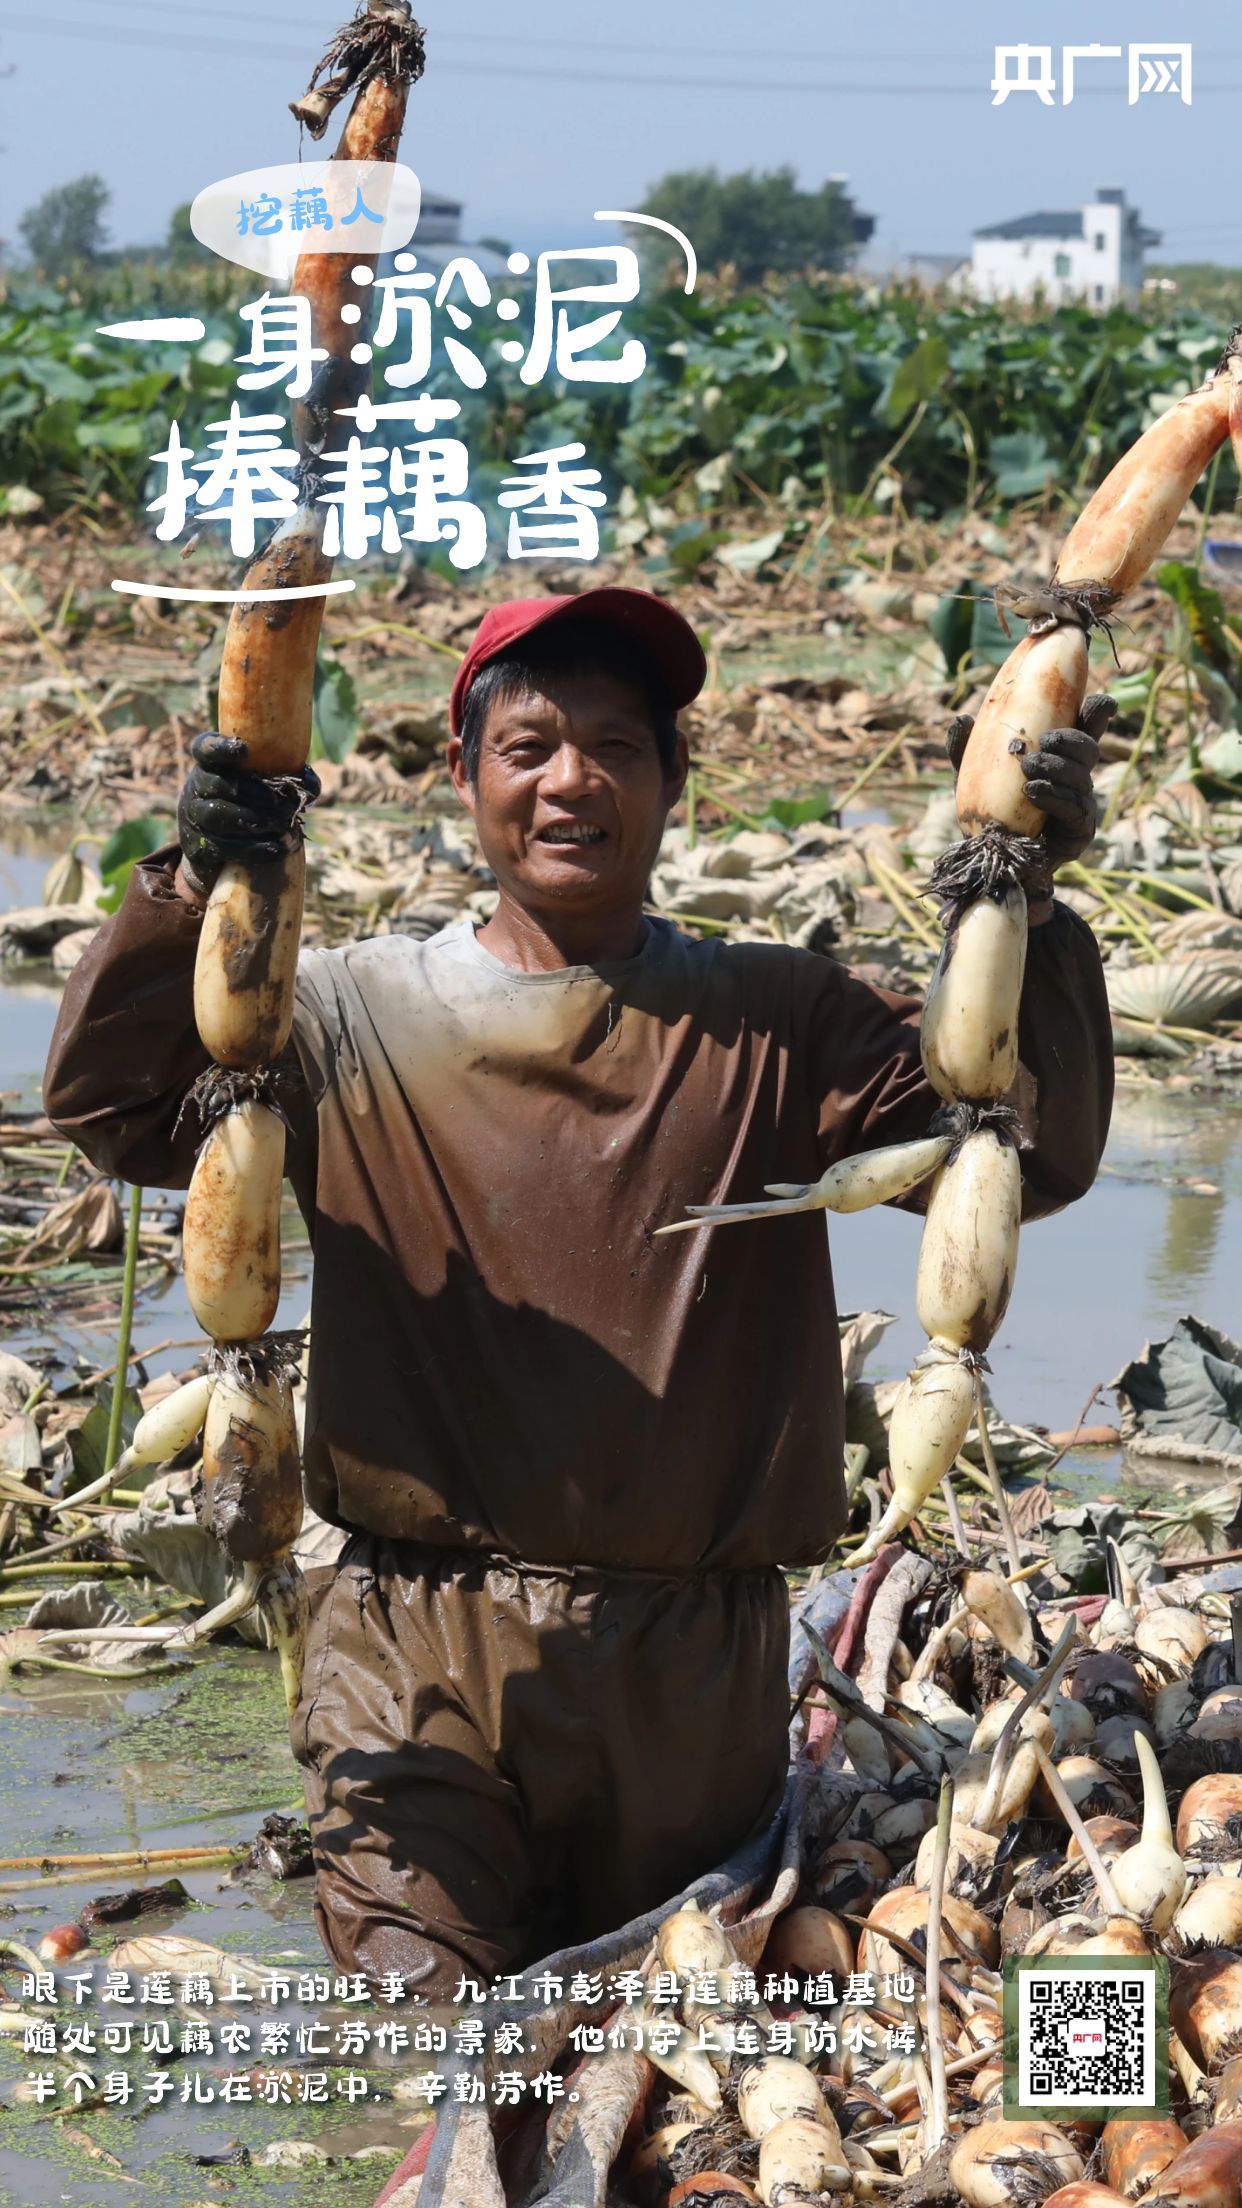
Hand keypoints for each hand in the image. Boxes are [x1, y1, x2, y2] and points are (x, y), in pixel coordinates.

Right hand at [177, 732, 318, 894]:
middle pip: (219, 784)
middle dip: (256, 794)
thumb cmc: (249, 804)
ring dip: (255, 820)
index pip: (205, 748)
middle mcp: (196, 787)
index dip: (221, 747)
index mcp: (210, 764)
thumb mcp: (264, 784)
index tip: (245, 749)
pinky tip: (279, 849)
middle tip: (283, 805)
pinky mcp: (197, 848)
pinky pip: (223, 848)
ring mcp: (193, 818)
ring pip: (219, 816)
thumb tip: (310, 788)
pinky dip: (255, 849)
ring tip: (283, 827)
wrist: (221, 850)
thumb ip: (290, 779)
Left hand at [945, 691, 1113, 866]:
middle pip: (1089, 749)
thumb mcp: (973, 778)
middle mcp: (1075, 779)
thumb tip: (962, 720)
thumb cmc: (988, 812)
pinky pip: (1074, 809)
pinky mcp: (1078, 833)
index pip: (1086, 730)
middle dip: (1071, 740)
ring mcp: (1081, 806)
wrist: (991, 862)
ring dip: (1057, 767)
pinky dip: (1053, 796)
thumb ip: (968, 751)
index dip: (1098, 713)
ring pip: (1082, 778)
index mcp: (1059, 758)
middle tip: (1045, 739)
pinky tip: (1032, 791)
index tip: (1100, 702)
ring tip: (1028, 767)